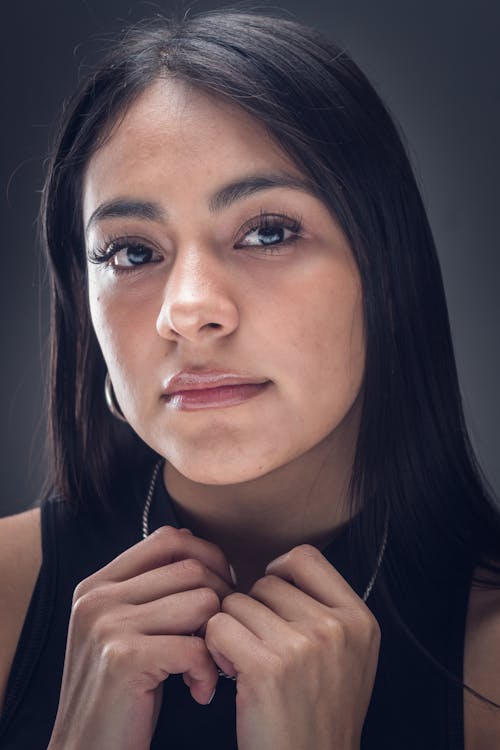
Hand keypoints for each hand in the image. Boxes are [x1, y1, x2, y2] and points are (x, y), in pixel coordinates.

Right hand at [47, 526, 233, 749]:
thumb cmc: (121, 694)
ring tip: (208, 667)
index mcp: (98, 584)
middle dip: (221, 601)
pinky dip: (209, 671)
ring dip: (218, 638)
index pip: (167, 538)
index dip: (206, 556)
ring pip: (202, 601)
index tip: (222, 589)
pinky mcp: (124, 658)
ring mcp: (107, 625)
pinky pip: (196, 646)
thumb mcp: (125, 631)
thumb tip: (205, 557)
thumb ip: (150, 592)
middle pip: (191, 568)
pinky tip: (200, 692)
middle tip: (221, 637)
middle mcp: (98, 598)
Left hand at [205, 544, 379, 749]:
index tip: (270, 600)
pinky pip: (219, 625)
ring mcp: (303, 645)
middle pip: (266, 582)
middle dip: (252, 611)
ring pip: (238, 603)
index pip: (306, 557)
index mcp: (359, 620)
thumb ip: (326, 610)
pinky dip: (214, 646)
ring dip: (231, 630)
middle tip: (257, 647)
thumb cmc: (320, 716)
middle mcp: (336, 627)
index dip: (279, 571)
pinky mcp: (267, 667)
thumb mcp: (349, 657)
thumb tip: (279, 570)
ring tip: (244, 663)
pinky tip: (229, 672)